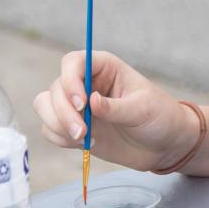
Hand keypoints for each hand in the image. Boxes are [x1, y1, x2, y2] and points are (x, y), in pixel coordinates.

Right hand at [32, 50, 198, 172]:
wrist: (163, 145)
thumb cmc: (159, 118)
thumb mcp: (143, 110)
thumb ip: (116, 107)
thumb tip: (91, 102)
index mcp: (105, 68)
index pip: (73, 62)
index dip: (70, 81)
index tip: (82, 104)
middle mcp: (87, 83)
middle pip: (56, 88)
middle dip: (64, 112)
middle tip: (83, 132)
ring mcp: (78, 106)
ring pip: (45, 106)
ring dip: (57, 124)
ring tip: (84, 138)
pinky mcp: (73, 126)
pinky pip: (49, 128)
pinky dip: (59, 138)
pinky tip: (84, 144)